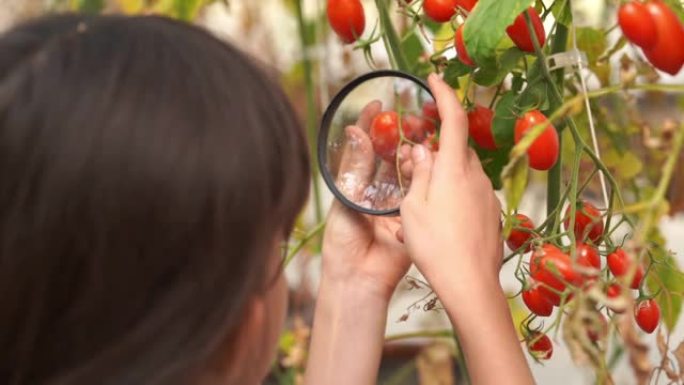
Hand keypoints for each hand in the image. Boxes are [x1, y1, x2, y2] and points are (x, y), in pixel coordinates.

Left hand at [322, 100, 410, 299]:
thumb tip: (355, 131)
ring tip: (421, 136)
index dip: (370, 123)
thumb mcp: (345, 199)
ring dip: (415, 152)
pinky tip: (430, 161)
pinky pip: (420, 191)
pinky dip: (425, 175)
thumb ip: (354, 167)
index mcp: (356, 184)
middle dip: (400, 134)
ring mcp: (396, 201)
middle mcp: (376, 189)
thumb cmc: (342, 241)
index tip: (380, 103)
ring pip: (408, 170)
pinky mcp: (412, 215)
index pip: (364, 146)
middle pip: (390, 154)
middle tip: (411, 118)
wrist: (358, 278)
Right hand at [398, 74, 533, 384]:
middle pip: (457, 149)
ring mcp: (488, 195)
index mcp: (454, 169)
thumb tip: (423, 150)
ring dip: (445, 175)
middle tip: (416, 159)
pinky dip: (456, 194)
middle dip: (437, 147)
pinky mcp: (493, 213)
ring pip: (464, 172)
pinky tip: (442, 218)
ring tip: (424, 200)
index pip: (453, 119)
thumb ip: (419, 173)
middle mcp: (476, 176)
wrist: (470, 284)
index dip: (444, 94)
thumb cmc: (434, 245)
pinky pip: (471, 192)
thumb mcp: (412, 207)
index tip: (434, 79)